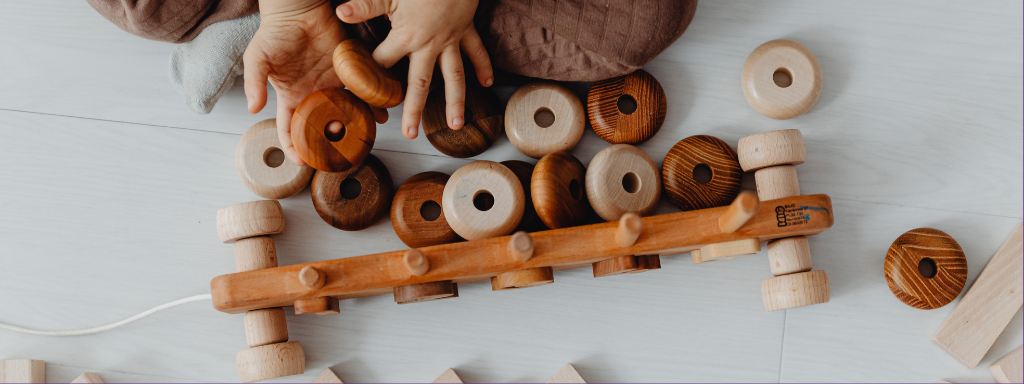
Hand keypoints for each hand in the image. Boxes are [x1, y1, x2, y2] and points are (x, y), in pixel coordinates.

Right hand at [244, 0, 387, 165]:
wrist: (297, 10)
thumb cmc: (274, 33)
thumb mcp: (257, 59)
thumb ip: (254, 83)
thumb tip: (253, 109)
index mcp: (291, 97)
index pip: (290, 129)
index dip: (294, 147)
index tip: (302, 162)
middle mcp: (312, 95)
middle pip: (322, 127)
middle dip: (330, 143)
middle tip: (340, 157)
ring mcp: (331, 84)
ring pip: (345, 112)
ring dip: (355, 125)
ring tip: (365, 138)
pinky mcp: (347, 71)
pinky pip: (360, 90)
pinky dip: (369, 101)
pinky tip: (378, 112)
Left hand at [338, 0, 492, 138]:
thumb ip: (366, 5)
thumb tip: (341, 14)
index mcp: (407, 36)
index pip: (383, 63)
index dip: (369, 77)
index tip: (361, 96)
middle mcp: (430, 45)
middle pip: (420, 83)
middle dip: (413, 109)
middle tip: (409, 133)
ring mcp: (451, 41)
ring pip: (454, 76)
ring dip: (456, 101)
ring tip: (456, 125)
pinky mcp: (466, 31)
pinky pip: (477, 52)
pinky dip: (483, 67)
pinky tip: (486, 84)